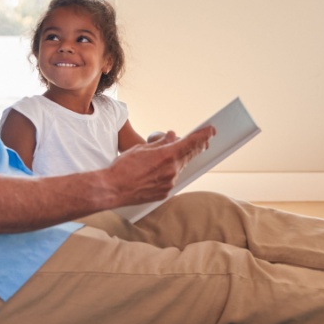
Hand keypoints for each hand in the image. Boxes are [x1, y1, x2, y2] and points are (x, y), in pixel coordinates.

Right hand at [99, 126, 215, 207]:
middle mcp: (172, 170)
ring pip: (180, 167)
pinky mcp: (165, 193)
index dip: (203, 135)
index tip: (211, 130)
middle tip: (205, 140)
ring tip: (174, 153)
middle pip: (189, 156)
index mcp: (167, 156)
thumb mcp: (141, 148)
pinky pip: (172, 179)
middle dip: (197, 147)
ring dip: (180, 159)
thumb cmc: (123, 168)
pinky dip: (169, 172)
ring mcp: (169, 183)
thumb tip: (172, 136)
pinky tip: (160, 169)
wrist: (112, 189)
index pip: (191, 143)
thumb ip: (161, 143)